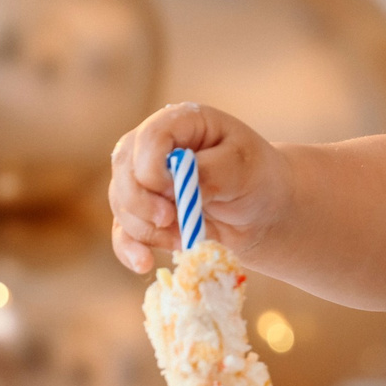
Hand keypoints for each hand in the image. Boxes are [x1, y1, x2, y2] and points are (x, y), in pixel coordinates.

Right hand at [107, 102, 291, 274]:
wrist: (263, 210)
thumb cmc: (257, 178)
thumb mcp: (244, 168)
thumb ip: (209, 171)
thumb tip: (174, 186)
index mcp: (181, 123)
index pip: (149, 137)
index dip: (153, 167)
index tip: (174, 191)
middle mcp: (154, 148)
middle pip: (125, 169)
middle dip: (142, 201)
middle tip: (169, 219)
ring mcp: (144, 182)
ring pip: (122, 203)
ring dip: (147, 227)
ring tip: (184, 238)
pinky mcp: (143, 215)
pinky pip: (123, 232)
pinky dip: (130, 248)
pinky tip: (143, 262)